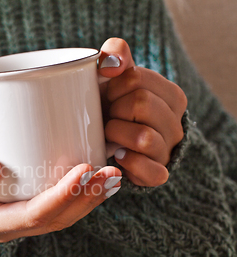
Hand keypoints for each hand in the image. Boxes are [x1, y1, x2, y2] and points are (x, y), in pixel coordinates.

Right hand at [0, 153, 121, 242]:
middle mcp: (12, 228)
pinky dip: (82, 195)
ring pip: (64, 216)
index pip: (35, 216)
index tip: (83, 170)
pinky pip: (60, 208)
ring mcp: (22, 221)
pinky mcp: (28, 209)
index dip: (62, 196)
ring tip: (114, 177)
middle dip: (86, 198)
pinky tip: (98, 179)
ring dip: (91, 198)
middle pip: (58, 219)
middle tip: (110, 173)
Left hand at [99, 38, 186, 186]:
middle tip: (109, 115)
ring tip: (110, 134)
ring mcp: (168, 150)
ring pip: (143, 137)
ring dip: (116, 134)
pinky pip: (151, 172)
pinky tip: (118, 155)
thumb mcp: (114, 76)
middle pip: (141, 103)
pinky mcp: (158, 174)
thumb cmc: (113, 105)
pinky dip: (129, 163)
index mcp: (171, 95)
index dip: (113, 86)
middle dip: (115, 108)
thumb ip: (115, 54)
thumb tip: (111, 64)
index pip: (136, 78)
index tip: (109, 95)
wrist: (111, 142)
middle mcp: (175, 123)